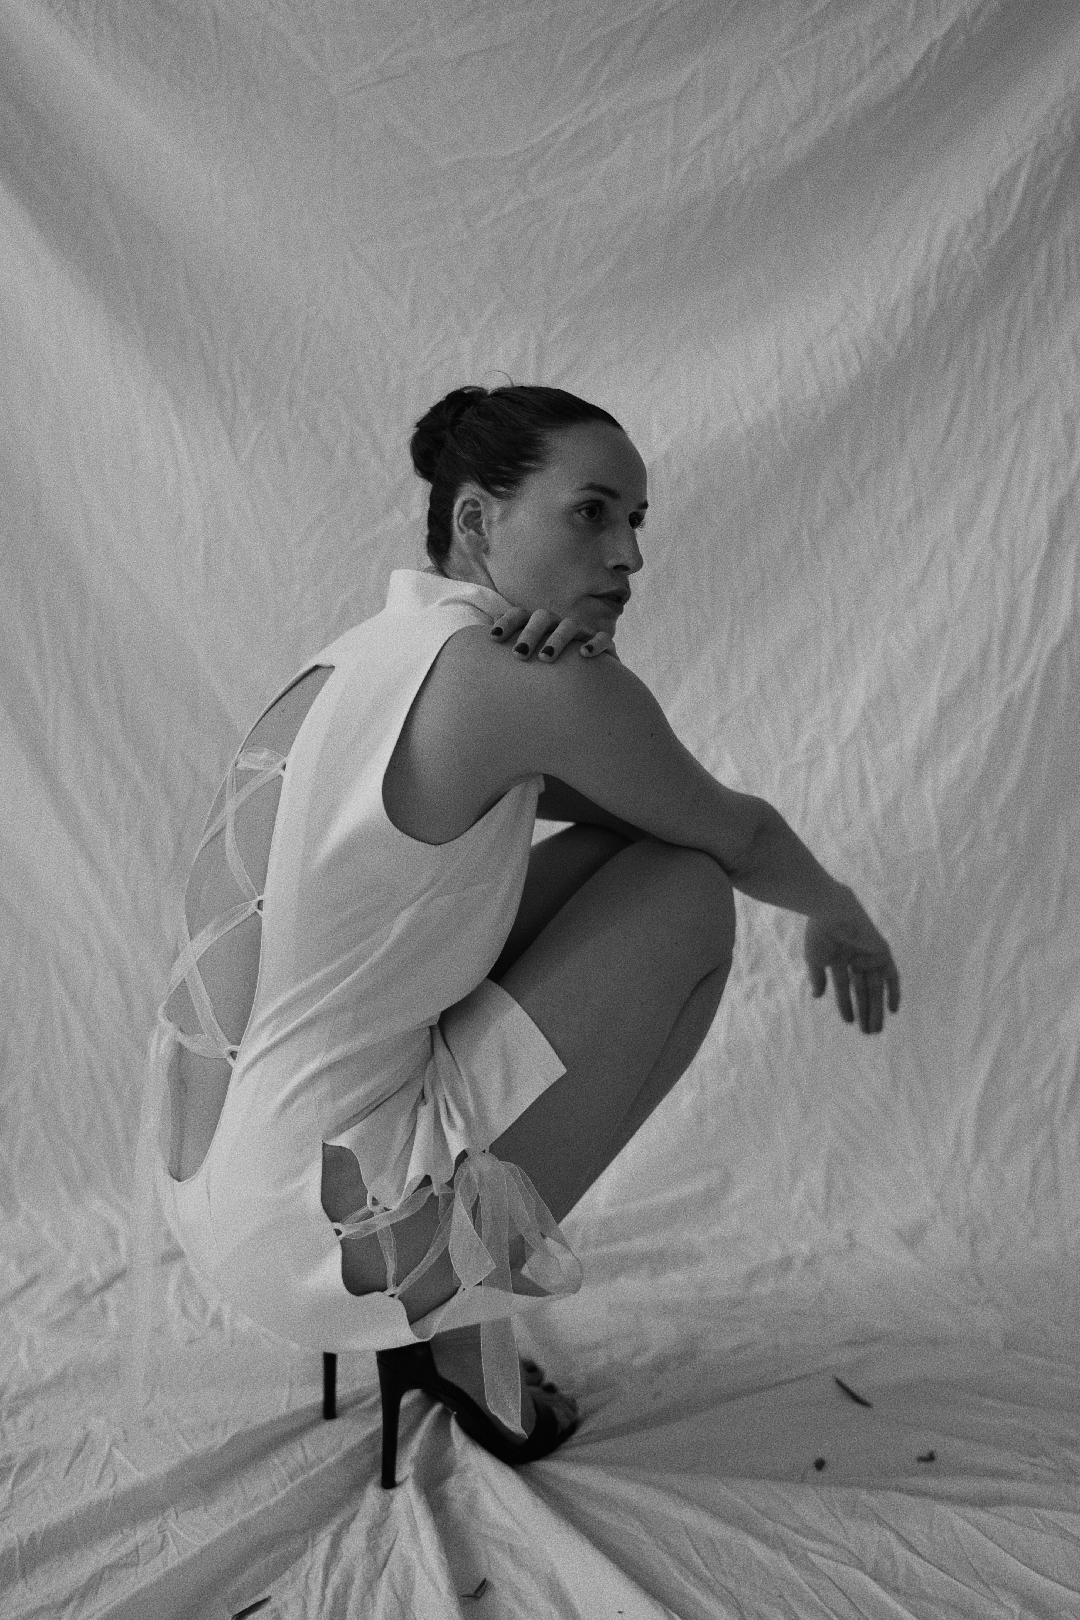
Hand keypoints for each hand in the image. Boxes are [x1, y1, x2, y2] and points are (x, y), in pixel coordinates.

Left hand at [489, 607, 616, 661]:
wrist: (590, 677)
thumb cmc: (552, 666)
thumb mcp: (529, 657)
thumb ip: (509, 648)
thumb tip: (481, 642)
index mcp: (539, 624)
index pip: (520, 615)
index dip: (507, 623)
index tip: (493, 638)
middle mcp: (558, 624)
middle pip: (542, 618)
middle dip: (530, 634)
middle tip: (518, 655)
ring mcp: (582, 631)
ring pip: (569, 625)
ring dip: (556, 639)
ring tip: (545, 657)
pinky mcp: (604, 644)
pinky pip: (603, 638)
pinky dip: (595, 644)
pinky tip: (583, 655)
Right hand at [804, 894, 900, 1034]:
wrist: (831, 911)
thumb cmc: (819, 933)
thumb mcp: (815, 959)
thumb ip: (818, 978)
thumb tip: (817, 996)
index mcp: (839, 960)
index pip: (845, 988)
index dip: (846, 1005)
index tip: (849, 1022)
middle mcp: (856, 959)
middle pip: (863, 991)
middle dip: (864, 1011)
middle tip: (867, 1032)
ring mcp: (869, 956)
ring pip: (875, 988)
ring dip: (876, 1008)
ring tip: (875, 1028)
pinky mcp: (881, 952)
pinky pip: (890, 976)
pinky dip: (893, 992)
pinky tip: (892, 1010)